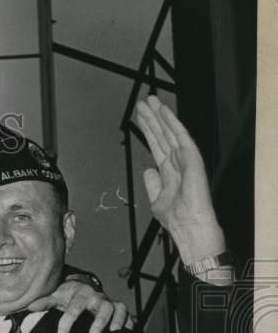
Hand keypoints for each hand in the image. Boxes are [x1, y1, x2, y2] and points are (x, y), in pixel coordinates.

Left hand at [28, 280, 128, 332]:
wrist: (83, 286)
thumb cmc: (68, 294)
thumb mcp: (56, 296)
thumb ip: (45, 301)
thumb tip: (30, 306)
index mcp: (80, 294)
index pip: (75, 307)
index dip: (68, 321)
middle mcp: (97, 297)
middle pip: (103, 306)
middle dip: (99, 320)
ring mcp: (109, 302)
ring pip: (118, 308)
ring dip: (117, 320)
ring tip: (113, 332)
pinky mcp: (118, 309)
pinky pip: (128, 314)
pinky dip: (129, 322)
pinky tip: (127, 332)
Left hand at [133, 95, 224, 262]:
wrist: (191, 231)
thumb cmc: (176, 220)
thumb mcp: (156, 201)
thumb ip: (152, 184)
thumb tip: (148, 169)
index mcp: (169, 171)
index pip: (157, 145)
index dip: (148, 130)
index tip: (139, 116)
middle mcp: (178, 163)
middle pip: (162, 136)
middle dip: (152, 119)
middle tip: (143, 100)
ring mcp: (186, 161)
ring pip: (171, 133)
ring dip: (161, 116)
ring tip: (150, 100)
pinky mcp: (193, 162)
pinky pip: (182, 139)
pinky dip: (173, 125)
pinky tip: (165, 113)